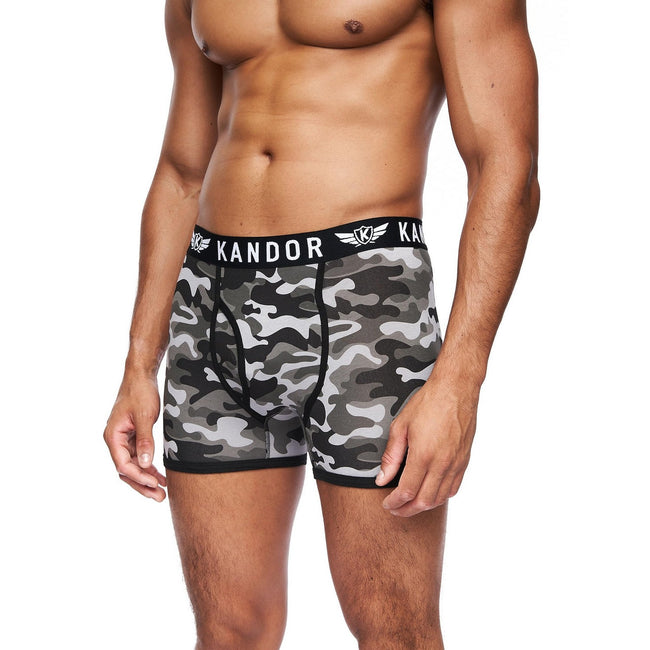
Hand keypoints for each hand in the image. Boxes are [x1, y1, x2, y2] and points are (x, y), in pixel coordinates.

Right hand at [104, 374, 166, 500]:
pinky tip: (160, 476)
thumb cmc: (140, 392)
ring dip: (146, 478)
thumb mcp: (145, 416)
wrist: (141, 376)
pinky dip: (148, 467)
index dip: (138, 476)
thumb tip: (145, 464)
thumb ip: (144, 440)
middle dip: (142, 484)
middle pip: (126, 470)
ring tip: (162, 492)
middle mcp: (115, 440)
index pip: (123, 464)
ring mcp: (123, 439)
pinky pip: (139, 457)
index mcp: (112, 436)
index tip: (154, 484)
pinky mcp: (132, 437)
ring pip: (133, 465)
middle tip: (159, 497)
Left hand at [375, 376, 477, 516]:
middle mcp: (442, 463)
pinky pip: (454, 488)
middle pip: (424, 501)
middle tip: (395, 509)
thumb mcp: (400, 426)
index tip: (386, 504)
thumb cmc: (427, 403)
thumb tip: (382, 479)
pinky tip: (430, 494)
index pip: (407, 491)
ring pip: (440, 498)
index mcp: (424, 455)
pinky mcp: (465, 460)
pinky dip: (440, 497)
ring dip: (424, 506)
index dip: (395, 502)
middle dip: (407, 510)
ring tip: (410, 504)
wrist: (456, 389)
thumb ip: (391, 456)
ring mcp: (456, 463)